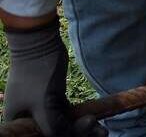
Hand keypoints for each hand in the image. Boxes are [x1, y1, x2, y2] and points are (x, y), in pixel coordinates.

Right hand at [3, 18, 107, 136]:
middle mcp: (27, 121)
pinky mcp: (51, 101)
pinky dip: (78, 119)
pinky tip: (94, 121)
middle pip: (54, 134)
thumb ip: (55, 127)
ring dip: (82, 129)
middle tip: (99, 131)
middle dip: (77, 135)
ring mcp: (39, 111)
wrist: (39, 42)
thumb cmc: (37, 73)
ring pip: (62, 127)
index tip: (84, 132)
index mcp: (18, 125)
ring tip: (102, 130)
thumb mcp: (45, 104)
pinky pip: (65, 115)